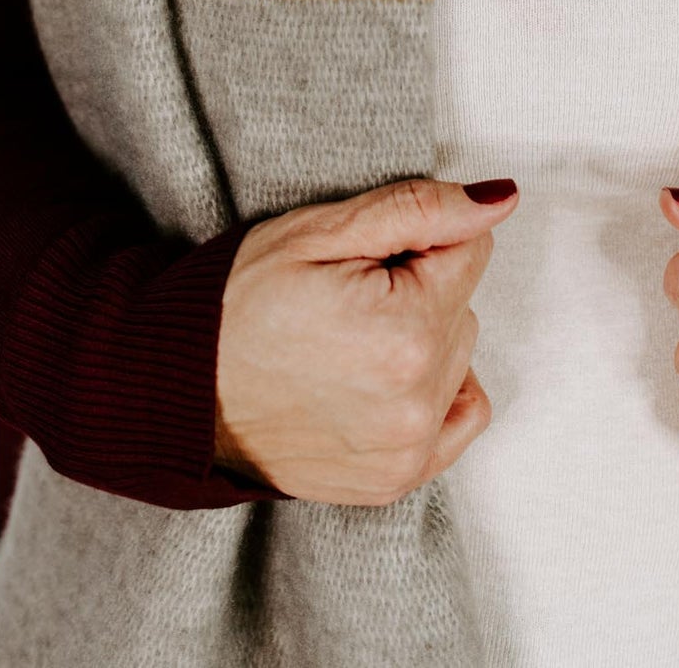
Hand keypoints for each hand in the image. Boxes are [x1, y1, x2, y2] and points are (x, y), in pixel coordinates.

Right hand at [213, 176, 518, 504]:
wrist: (177, 387)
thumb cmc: (237, 301)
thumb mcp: (320, 231)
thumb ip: (421, 210)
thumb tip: (501, 200)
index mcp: (405, 330)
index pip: (468, 250)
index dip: (413, 241)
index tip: (361, 257)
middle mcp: (415, 400)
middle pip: (463, 304)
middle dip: (418, 287)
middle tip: (345, 295)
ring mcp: (407, 449)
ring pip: (459, 354)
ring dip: (421, 337)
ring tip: (347, 338)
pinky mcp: (396, 478)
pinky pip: (460, 415)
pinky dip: (434, 389)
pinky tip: (379, 374)